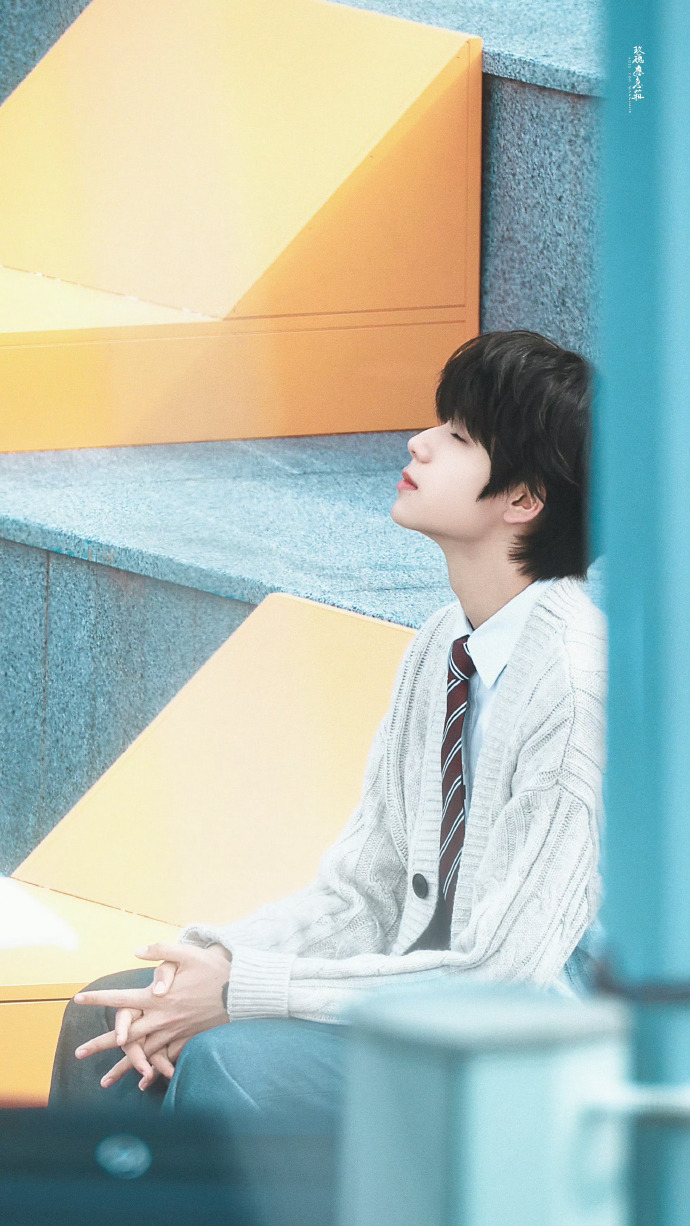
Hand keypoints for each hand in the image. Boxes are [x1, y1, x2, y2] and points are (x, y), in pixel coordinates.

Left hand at [73, 942, 231, 1089]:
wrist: (239, 991)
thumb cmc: (212, 969)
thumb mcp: (186, 953)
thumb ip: (160, 950)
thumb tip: (136, 952)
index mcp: (156, 997)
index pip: (121, 998)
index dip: (99, 999)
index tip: (78, 999)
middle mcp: (161, 1018)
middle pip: (125, 1035)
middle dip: (100, 1045)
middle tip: (78, 1054)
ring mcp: (174, 1031)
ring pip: (142, 1053)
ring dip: (122, 1068)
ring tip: (103, 1082)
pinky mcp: (186, 1039)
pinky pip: (165, 1059)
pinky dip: (153, 1072)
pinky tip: (143, 1083)